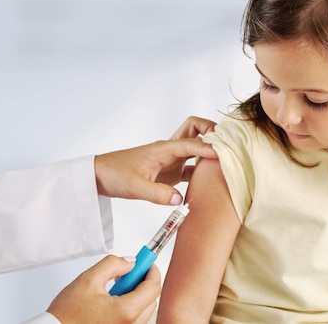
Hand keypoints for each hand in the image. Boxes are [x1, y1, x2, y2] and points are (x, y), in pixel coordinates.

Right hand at [47, 255, 160, 323]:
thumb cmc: (66, 314)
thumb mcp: (89, 279)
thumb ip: (113, 264)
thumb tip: (130, 262)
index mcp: (125, 311)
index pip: (153, 287)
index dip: (151, 271)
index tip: (146, 263)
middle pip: (151, 300)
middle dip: (143, 283)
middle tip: (128, 274)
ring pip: (144, 311)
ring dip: (137, 296)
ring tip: (115, 289)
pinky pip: (134, 320)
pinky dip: (130, 307)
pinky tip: (113, 301)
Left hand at [94, 116, 217, 204]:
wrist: (101, 176)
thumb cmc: (115, 174)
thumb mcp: (135, 187)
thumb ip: (157, 193)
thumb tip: (180, 199)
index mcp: (163, 148)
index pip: (192, 143)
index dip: (208, 147)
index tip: (223, 154)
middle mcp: (170, 150)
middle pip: (196, 129)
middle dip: (212, 132)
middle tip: (227, 144)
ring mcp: (172, 159)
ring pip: (196, 145)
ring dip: (210, 148)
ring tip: (226, 159)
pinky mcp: (170, 171)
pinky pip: (193, 165)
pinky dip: (203, 168)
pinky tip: (211, 180)